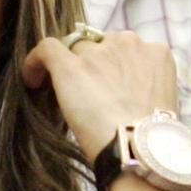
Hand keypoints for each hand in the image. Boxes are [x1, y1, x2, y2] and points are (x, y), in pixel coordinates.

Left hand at [22, 30, 178, 161]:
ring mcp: (98, 53)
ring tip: (62, 93)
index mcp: (155, 52)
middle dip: (91, 64)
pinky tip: (31, 79)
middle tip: (85, 93)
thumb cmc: (149, 136)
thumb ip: (141, 86)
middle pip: (99, 45)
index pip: (123, 48)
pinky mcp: (69, 66)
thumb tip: (117, 92)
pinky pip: (47, 49)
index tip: (103, 86)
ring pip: (74, 48)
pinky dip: (35, 61)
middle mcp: (128, 43)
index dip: (110, 66)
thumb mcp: (158, 102)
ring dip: (69, 66)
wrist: (137, 146)